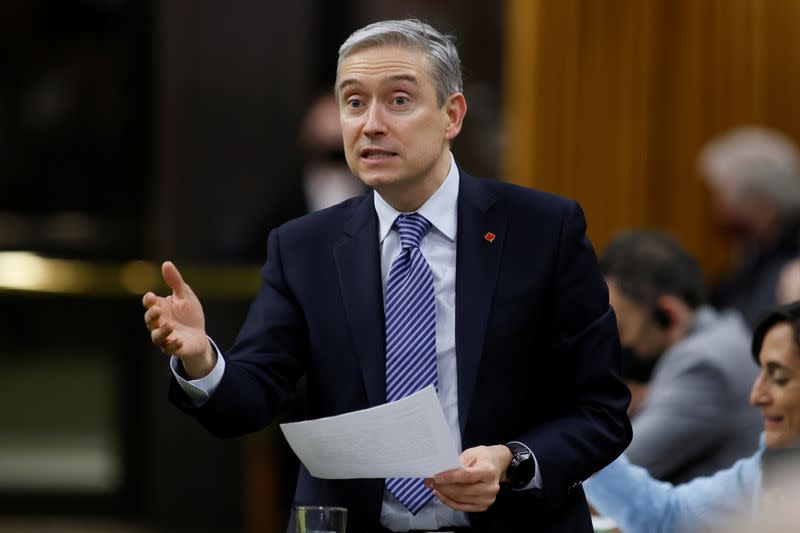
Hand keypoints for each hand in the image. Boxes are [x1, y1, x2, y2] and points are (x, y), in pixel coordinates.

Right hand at [142, 261, 214, 377]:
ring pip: (156, 337)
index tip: (151, 296)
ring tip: (169, 325)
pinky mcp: (174, 348)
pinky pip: (168, 349)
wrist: (199, 336)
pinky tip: (179, 340)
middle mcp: (159, 323)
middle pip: (149, 320)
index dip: (148, 301)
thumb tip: (166, 263)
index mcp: (161, 308)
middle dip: (151, 316)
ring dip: (161, 332)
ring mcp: (166, 336)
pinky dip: (172, 345)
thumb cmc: (189, 315)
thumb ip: (175, 282)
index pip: (149, 304)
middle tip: (158, 310)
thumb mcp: (185, 296)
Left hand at [424, 444, 512, 512]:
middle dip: (443, 486)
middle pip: (461, 490)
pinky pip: (461, 506)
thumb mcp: (472, 453)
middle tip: (429, 481)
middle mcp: (490, 488)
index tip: (436, 477)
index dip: (450, 477)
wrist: (496, 465)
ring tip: (432, 486)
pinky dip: (448, 501)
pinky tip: (440, 494)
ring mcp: (487, 500)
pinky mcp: (482, 507)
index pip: (466, 476)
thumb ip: (459, 462)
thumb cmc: (483, 457)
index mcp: (489, 472)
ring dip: (443, 493)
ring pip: (459, 499)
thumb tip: (442, 471)